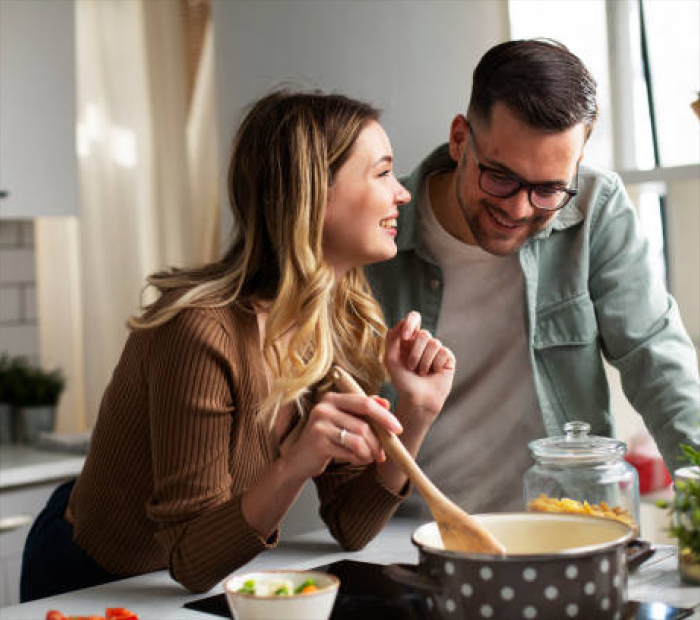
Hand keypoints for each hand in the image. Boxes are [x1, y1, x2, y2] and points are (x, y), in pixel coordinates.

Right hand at [279, 392, 403, 479]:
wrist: (299, 459)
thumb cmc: (326, 438)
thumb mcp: (344, 420)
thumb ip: (363, 410)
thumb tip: (386, 403)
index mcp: (332, 398)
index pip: (365, 403)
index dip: (384, 416)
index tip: (398, 429)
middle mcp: (324, 407)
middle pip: (364, 424)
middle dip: (378, 442)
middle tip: (382, 454)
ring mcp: (320, 425)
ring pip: (359, 440)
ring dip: (369, 453)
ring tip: (367, 458)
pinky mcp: (319, 443)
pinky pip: (350, 452)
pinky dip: (359, 459)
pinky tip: (355, 460)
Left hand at [384, 311, 454, 422]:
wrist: (417, 400)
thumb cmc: (402, 381)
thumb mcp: (390, 359)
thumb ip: (392, 338)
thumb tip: (402, 322)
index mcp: (409, 338)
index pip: (414, 318)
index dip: (411, 323)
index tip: (405, 336)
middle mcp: (423, 342)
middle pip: (424, 334)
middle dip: (415, 353)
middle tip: (411, 367)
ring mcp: (436, 349)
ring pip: (434, 343)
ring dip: (423, 362)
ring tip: (421, 373)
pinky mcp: (448, 357)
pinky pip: (443, 352)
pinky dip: (435, 365)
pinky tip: (433, 373)